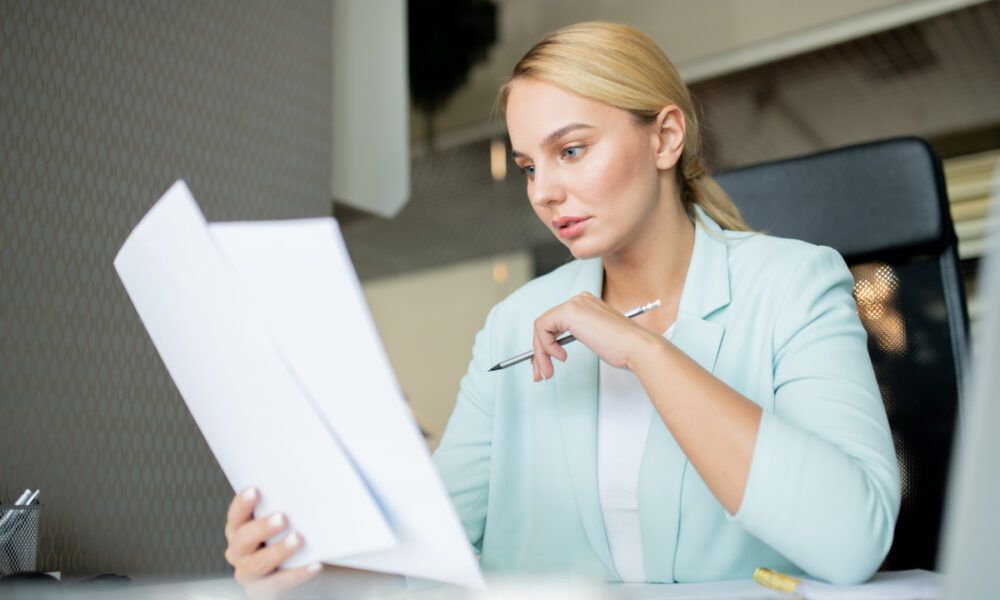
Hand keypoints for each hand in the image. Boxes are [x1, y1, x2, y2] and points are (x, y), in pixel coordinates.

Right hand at [224, 488, 321, 599]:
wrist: (301, 568)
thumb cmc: (290, 534)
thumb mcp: (283, 521)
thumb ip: (285, 508)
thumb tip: (306, 487)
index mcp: (239, 529)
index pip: (236, 515)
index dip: (242, 504)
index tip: (255, 491)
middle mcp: (239, 551)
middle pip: (244, 538)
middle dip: (262, 528)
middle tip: (282, 518)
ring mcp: (249, 573)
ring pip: (257, 563)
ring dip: (278, 551)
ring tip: (298, 540)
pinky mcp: (264, 591)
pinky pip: (279, 584)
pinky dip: (297, 574)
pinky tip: (314, 565)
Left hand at [531, 292, 659, 379]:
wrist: (637, 347)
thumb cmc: (624, 348)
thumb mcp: (596, 339)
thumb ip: (578, 336)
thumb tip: (556, 348)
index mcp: (587, 304)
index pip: (556, 322)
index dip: (547, 345)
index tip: (547, 365)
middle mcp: (579, 300)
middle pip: (546, 325)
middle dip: (539, 351)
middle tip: (540, 374)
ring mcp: (574, 304)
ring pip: (541, 327)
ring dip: (540, 353)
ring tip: (547, 372)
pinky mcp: (569, 312)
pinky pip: (542, 328)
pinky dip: (545, 347)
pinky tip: (560, 357)